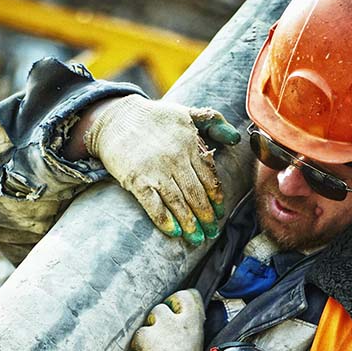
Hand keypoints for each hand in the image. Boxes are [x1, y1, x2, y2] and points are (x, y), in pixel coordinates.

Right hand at [83, 96, 240, 244]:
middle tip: (211, 233)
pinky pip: (153, 204)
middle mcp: (175, 158)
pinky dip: (164, 220)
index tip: (219, 213)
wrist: (115, 119)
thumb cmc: (154, 118)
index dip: (216, 198)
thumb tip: (236, 138)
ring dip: (190, 223)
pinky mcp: (136, 180)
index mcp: (190, 143)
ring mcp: (155, 170)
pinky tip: (174, 231)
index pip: (209, 176)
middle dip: (206, 216)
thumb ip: (213, 122)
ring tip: (197, 238)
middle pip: (196, 193)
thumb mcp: (186, 112)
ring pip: (178, 202)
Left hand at [129, 289, 205, 350]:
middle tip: (159, 336)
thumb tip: (176, 313)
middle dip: (159, 316)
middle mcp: (184, 326)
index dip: (178, 302)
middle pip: (167, 303)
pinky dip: (138, 346)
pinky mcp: (148, 339)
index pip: (190, 296)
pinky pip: (139, 333)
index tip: (173, 313)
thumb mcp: (193, 350)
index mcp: (197, 328)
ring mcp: (166, 330)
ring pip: (152, 316)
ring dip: (148, 331)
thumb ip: (187, 330)